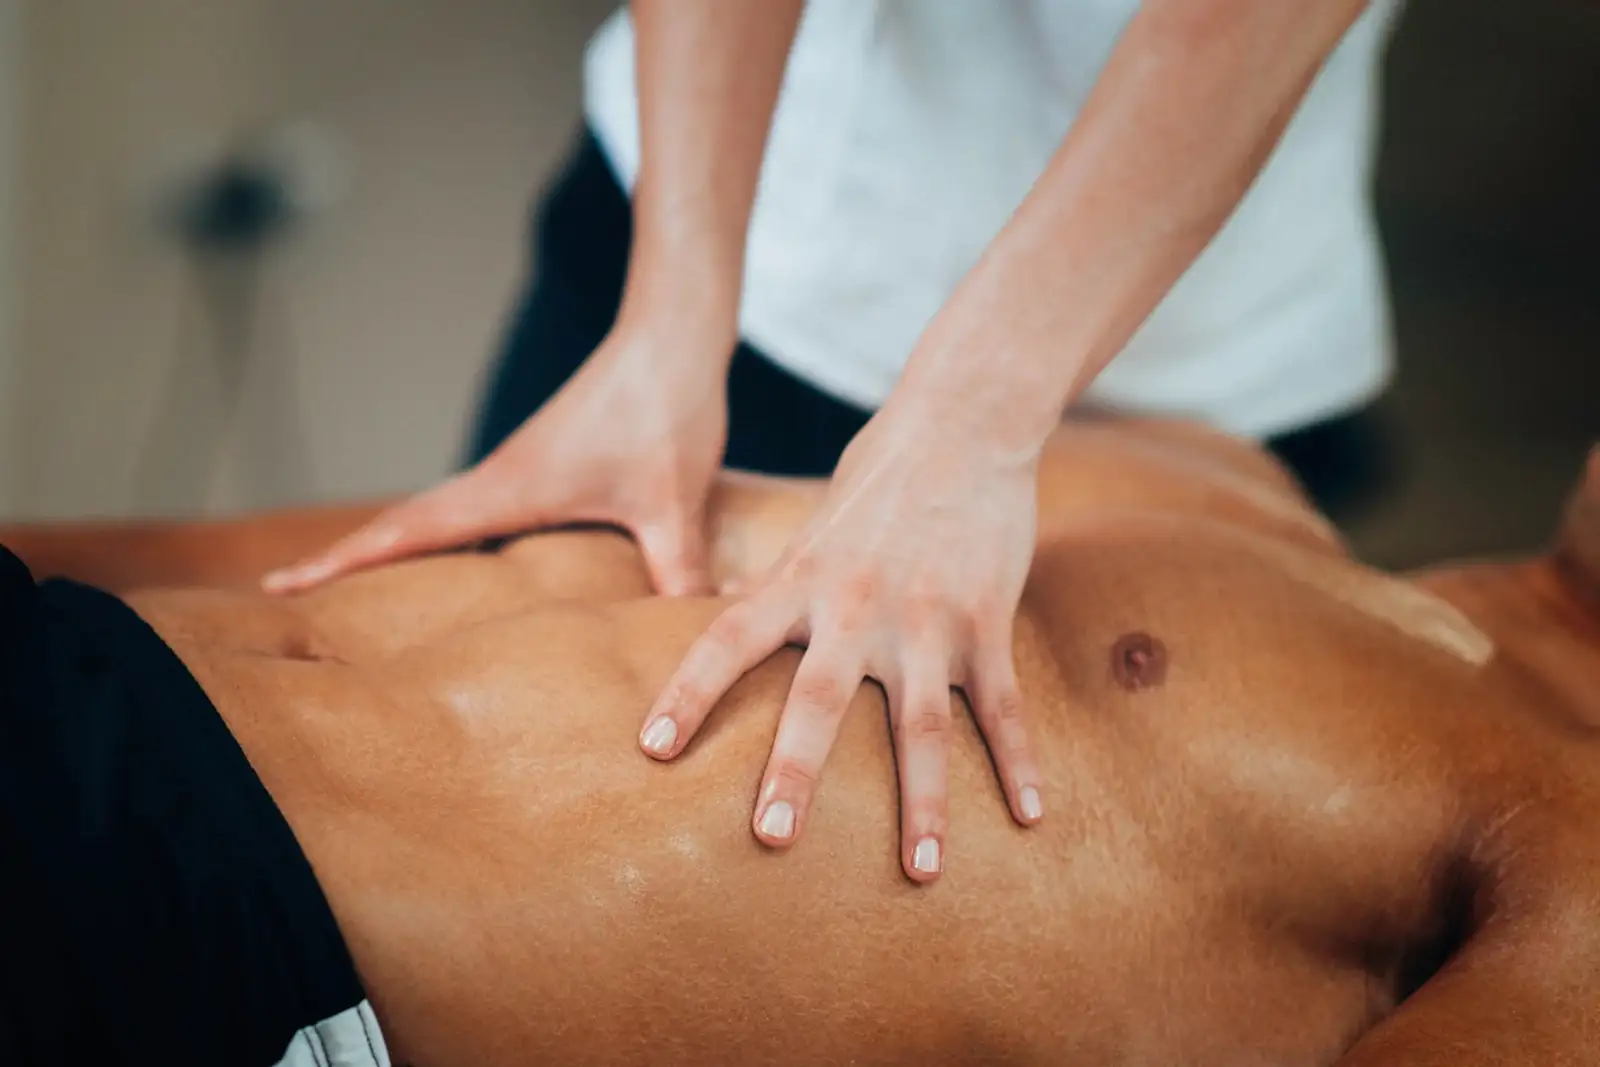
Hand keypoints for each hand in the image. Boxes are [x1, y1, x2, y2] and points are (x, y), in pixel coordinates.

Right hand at [262, 319, 731, 595]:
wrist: (672, 334)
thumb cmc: (665, 408)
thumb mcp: (673, 503)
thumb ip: (676, 571)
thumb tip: (695, 644)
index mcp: (509, 487)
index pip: (407, 532)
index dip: (343, 561)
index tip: (279, 584)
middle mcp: (500, 477)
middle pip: (403, 523)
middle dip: (345, 559)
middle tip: (284, 592)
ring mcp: (517, 469)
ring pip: (437, 513)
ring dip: (390, 544)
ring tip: (348, 589)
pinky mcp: (544, 465)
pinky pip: (474, 508)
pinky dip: (442, 531)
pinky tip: (455, 559)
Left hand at [639, 407, 1045, 882]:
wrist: (963, 421)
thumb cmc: (877, 475)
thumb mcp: (811, 528)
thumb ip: (774, 582)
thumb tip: (723, 609)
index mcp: (801, 580)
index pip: (727, 640)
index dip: (688, 694)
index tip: (652, 748)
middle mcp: (856, 606)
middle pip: (819, 700)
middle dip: (795, 772)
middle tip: (770, 838)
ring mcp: (927, 618)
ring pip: (923, 726)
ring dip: (924, 804)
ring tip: (923, 872)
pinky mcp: (986, 620)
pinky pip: (1003, 705)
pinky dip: (1019, 763)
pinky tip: (1031, 816)